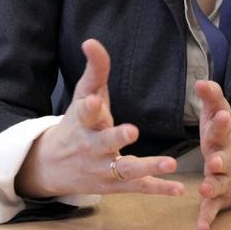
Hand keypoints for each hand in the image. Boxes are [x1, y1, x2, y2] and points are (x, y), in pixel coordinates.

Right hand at [15, 39, 184, 198]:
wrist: (52, 165)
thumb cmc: (76, 122)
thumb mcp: (83, 94)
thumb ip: (95, 69)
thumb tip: (91, 41)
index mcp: (84, 121)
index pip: (84, 112)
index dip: (89, 106)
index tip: (94, 101)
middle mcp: (92, 146)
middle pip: (104, 143)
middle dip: (117, 137)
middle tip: (132, 131)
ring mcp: (103, 168)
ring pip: (125, 170)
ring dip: (147, 167)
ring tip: (170, 163)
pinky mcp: (114, 185)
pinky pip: (137, 187)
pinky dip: (157, 188)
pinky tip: (178, 188)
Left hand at [195, 80, 230, 229]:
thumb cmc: (226, 136)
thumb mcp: (220, 114)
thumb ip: (211, 98)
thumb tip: (200, 81)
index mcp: (224, 136)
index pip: (223, 127)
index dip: (221, 122)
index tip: (221, 115)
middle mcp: (226, 158)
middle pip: (223, 158)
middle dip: (219, 159)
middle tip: (214, 160)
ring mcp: (224, 179)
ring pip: (218, 184)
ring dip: (212, 186)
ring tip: (204, 188)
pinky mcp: (219, 196)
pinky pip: (213, 208)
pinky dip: (207, 218)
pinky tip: (202, 228)